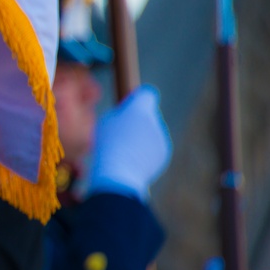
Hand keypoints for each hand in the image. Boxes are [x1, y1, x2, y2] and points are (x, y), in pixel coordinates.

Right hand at [87, 85, 170, 199]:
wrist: (118, 175)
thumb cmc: (106, 146)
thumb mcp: (105, 122)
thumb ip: (120, 113)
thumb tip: (129, 113)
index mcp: (141, 109)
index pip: (148, 94)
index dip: (137, 99)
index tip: (127, 106)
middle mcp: (156, 121)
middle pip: (148, 114)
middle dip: (137, 120)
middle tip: (120, 133)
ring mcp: (162, 138)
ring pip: (151, 131)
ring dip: (141, 136)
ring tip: (123, 150)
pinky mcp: (164, 153)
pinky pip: (153, 146)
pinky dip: (144, 151)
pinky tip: (131, 159)